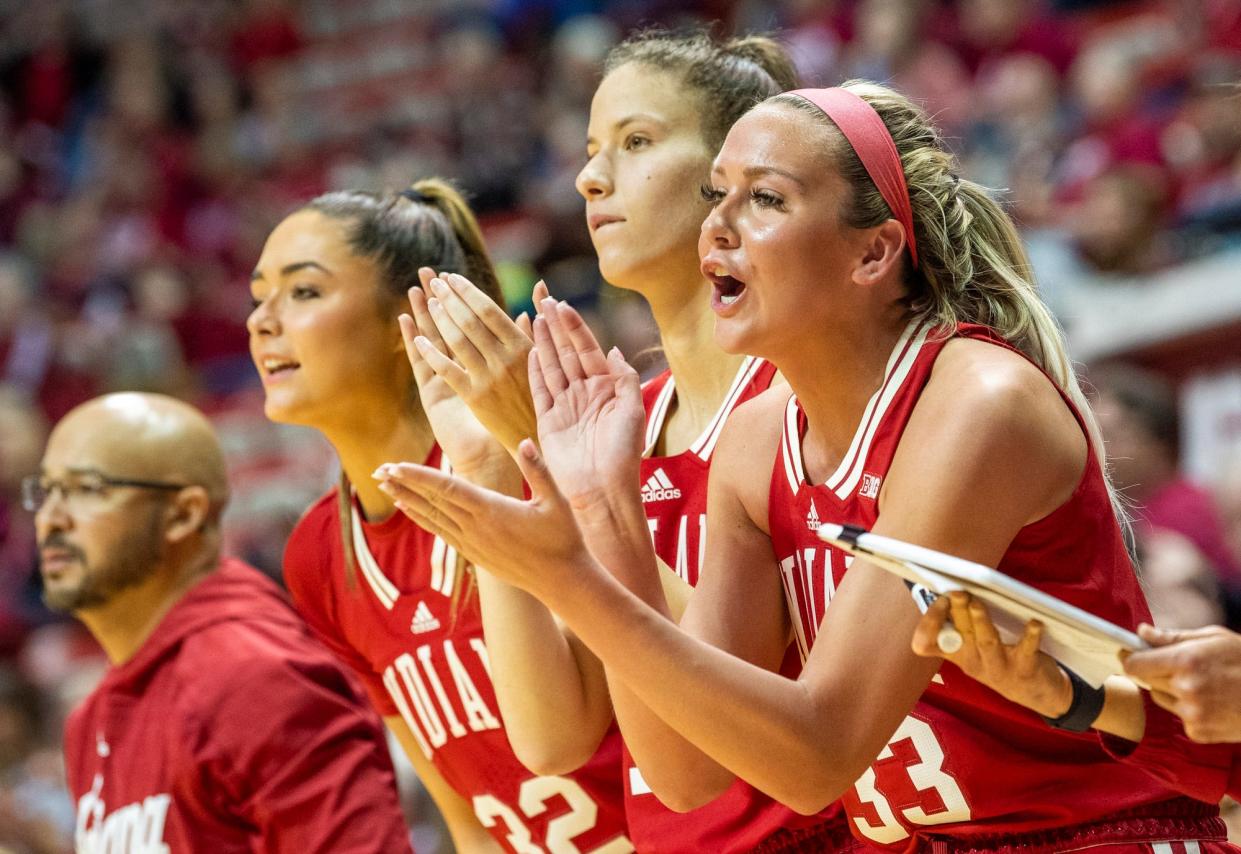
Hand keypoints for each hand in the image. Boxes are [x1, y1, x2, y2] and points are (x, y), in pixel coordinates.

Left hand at [374, 439, 596, 601]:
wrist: (562, 581)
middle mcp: (476, 528)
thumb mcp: (556, 502)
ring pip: (432, 518)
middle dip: (403, 483)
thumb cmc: (563, 539)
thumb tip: (525, 441)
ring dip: (407, 500)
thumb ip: (538, 470)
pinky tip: (409, 509)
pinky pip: (440, 532)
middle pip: (431, 501)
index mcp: (492, 510)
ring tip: (385, 485)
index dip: (418, 476)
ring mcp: (473, 543)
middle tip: (378, 469)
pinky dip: (422, 519)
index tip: (395, 465)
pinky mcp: (474, 554)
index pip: (446, 488)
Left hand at [407, 270, 540, 455]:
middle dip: (449, 299)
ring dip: (439, 319)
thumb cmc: (541, 390)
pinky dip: (431, 353)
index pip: (489, 310)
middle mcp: (505, 360)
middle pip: (470, 321)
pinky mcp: (475, 398)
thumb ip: (538, 320)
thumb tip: (540, 286)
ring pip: (457, 342)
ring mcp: (488, 379)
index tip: (452, 278)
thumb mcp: (545, 354)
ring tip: (429, 303)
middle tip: (435, 283)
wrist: (535, 433)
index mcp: (522, 346)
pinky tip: (418, 339)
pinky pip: (447, 371)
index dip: (467, 291)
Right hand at [530, 299, 645, 513]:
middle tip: (544, 300)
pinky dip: (535, 370)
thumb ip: (623, 378)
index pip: (588, 349)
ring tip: (534, 317)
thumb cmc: (623, 454)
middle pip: (568, 353)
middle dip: (556, 327)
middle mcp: (585, 393)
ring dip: (544, 343)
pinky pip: (540, 390)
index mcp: (607, 388)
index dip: (576, 327)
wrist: (602, 489)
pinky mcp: (549, 421)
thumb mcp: (633, 411)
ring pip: (553, 366)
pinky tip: (531, 351)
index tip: (563, 306)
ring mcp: (566, 406)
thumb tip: (613, 349)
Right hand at [911, 591, 1071, 717]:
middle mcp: (972, 662)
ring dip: (980, 621)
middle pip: (959, 635)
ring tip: (976, 604)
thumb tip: (952, 590)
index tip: (940, 601)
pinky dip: (1030, 635)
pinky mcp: (1025, 668)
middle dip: (957, 612)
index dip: (929, 623)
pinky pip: (1026, 649)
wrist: (1036, 695)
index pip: (927, 644)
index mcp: (957, 653)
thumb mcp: (974, 651)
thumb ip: (962, 625)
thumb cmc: (1001, 662)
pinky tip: (1034, 623)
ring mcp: (998, 667)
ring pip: (986, 642)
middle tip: (956, 593)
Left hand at [1123, 623, 1240, 742]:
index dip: (1130, 658)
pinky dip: (1189, 710)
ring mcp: (1192, 714)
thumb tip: (1141, 632)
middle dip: (1156, 671)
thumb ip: (1173, 637)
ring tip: (1204, 684)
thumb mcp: (1214, 638)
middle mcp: (1186, 689)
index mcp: (1186, 661)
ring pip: (1160, 699)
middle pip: (1146, 680)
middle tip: (1179, 666)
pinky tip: (1213, 702)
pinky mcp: (1199, 733)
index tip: (1128, 653)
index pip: (1135, 664)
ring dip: (1172, 691)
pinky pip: (1179, 717)